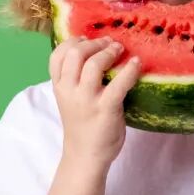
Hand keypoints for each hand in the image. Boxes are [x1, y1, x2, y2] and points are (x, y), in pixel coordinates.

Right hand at [49, 36, 141, 168]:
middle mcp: (69, 90)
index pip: (57, 55)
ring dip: (108, 52)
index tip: (86, 39)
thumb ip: (74, 78)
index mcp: (59, 87)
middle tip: (109, 43)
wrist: (85, 156)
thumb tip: (94, 51)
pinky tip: (136, 63)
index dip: (72, 41)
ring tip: (120, 50)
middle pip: (74, 54)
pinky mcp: (106, 109)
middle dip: (93, 43)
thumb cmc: (82, 124)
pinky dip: (129, 69)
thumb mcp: (69, 99)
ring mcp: (86, 100)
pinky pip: (119, 83)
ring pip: (93, 64)